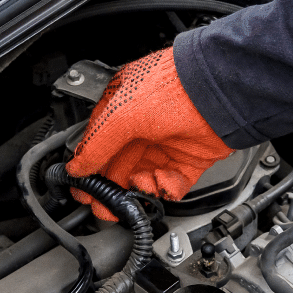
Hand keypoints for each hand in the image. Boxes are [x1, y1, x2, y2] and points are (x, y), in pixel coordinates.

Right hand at [65, 46, 232, 220]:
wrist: (216, 92)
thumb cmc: (171, 87)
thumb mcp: (121, 114)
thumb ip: (96, 144)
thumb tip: (76, 166)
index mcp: (121, 110)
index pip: (98, 147)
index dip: (89, 170)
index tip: (83, 190)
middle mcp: (141, 129)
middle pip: (118, 169)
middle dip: (110, 190)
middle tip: (104, 206)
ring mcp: (164, 146)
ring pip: (142, 181)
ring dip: (138, 189)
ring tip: (140, 186)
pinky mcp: (186, 162)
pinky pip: (170, 186)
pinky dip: (165, 189)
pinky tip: (163, 182)